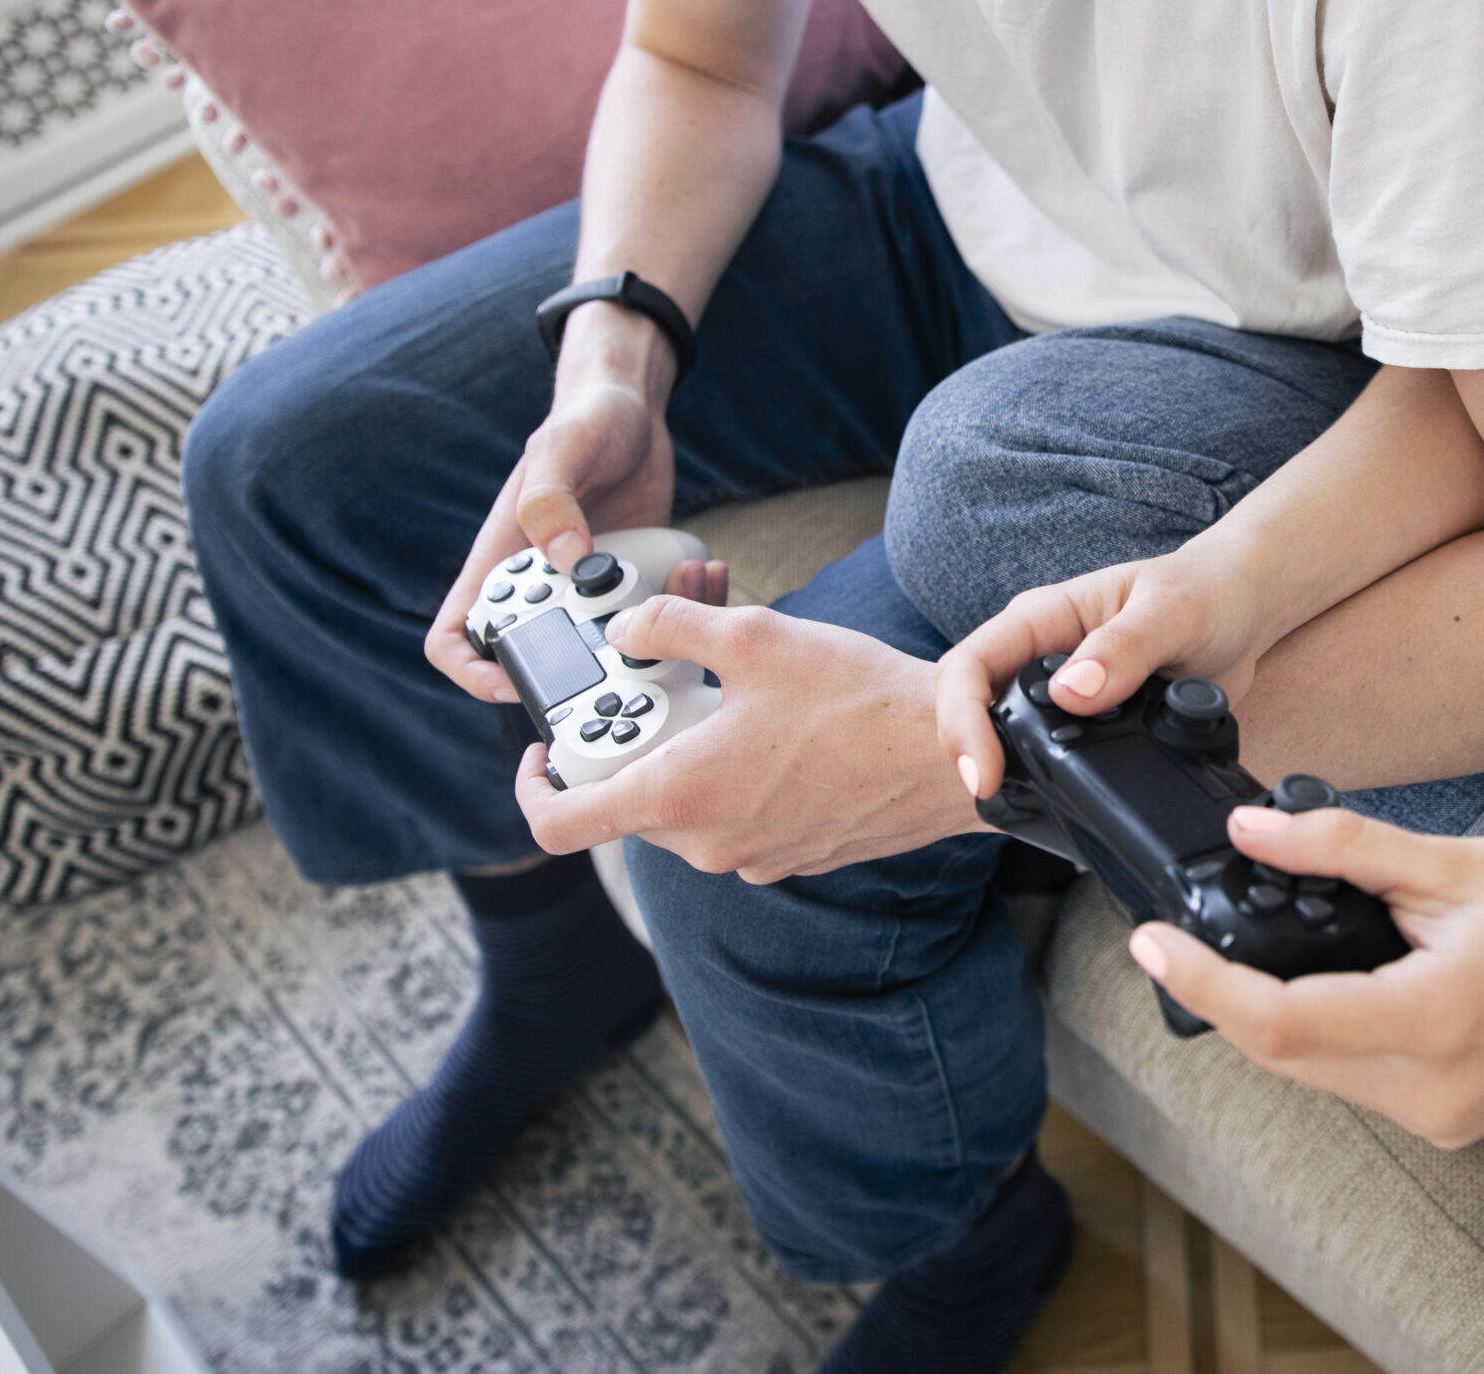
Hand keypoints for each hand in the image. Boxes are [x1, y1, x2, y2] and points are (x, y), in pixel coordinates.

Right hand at [425, 305, 722, 701]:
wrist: (635, 408)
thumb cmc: (586, 418)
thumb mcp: (562, 449)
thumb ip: (550, 500)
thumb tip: (563, 560)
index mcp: (502, 559)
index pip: (456, 636)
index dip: (472, 671)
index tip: (514, 680)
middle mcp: (543, 581)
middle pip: (540, 657)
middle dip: (582, 666)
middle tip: (626, 645)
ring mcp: (589, 585)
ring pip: (606, 645)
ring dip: (645, 638)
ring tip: (678, 591)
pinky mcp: (632, 579)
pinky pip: (651, 616)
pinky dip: (678, 607)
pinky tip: (701, 574)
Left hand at [514, 595, 989, 880]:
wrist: (950, 757)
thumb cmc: (859, 701)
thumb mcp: (754, 637)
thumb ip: (669, 627)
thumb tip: (627, 631)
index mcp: (677, 795)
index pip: (559, 823)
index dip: (534, 785)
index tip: (546, 749)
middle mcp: (706, 841)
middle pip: (630, 797)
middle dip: (641, 733)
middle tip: (671, 676)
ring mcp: (751, 855)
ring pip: (688, 802)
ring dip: (694, 746)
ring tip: (739, 685)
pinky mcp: (791, 854)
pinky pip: (738, 815)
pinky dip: (738, 772)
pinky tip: (781, 723)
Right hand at [935, 545, 1275, 796]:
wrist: (1240, 611)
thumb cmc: (1205, 592)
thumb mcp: (1172, 611)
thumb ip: (1126, 647)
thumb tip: (1073, 692)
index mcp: (1043, 618)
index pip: (971, 665)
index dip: (963, 720)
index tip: (983, 771)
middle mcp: (1040, 657)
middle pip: (972, 708)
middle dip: (969, 753)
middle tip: (989, 795)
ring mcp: (1060, 695)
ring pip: (1005, 739)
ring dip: (1006, 773)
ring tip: (1020, 807)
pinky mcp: (1087, 727)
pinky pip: (1050, 759)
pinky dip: (1048, 784)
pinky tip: (1063, 807)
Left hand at [1125, 804, 1483, 1148]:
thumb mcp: (1458, 862)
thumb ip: (1345, 847)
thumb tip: (1249, 831)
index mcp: (1436, 1019)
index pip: (1278, 1023)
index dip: (1199, 983)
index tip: (1148, 942)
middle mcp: (1432, 1091)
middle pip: (1282, 1054)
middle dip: (1225, 992)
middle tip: (1186, 932)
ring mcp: (1440, 1118)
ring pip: (1312, 1072)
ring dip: (1273, 1013)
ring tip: (1266, 944)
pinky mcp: (1445, 1122)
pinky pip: (1352, 1080)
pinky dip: (1323, 1031)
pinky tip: (1332, 979)